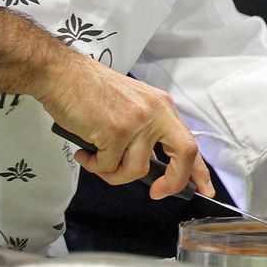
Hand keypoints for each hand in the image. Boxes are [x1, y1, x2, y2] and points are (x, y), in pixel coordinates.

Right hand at [38, 52, 212, 199]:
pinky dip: (94, 165)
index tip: (204, 189)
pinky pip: (109, 166)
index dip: (199, 171)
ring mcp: (137, 121)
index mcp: (163, 107)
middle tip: (156, 192)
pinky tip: (85, 151)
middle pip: (184, 154)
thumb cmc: (89, 92)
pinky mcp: (116, 130)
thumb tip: (153, 169)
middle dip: (174, 181)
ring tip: (96, 157)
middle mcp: (156, 112)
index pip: (190, 142)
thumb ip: (147, 134)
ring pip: (136, 169)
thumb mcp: (132, 107)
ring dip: (113, 173)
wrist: (62, 74)